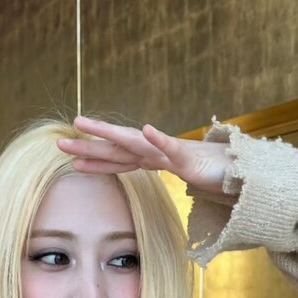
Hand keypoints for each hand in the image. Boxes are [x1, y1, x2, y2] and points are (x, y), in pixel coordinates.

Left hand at [57, 115, 229, 196]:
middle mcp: (155, 152)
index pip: (117, 160)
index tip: (70, 160)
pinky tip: (146, 129)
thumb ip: (158, 169)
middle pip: (116, 148)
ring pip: (133, 141)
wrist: (237, 168)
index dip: (94, 159)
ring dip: (108, 132)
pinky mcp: (188, 155)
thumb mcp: (176, 172)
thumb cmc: (207, 170)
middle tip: (60, 142)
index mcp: (151, 159)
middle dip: (88, 144)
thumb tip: (141, 171)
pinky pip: (171, 145)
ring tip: (85, 124)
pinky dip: (158, 138)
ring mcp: (169, 152)